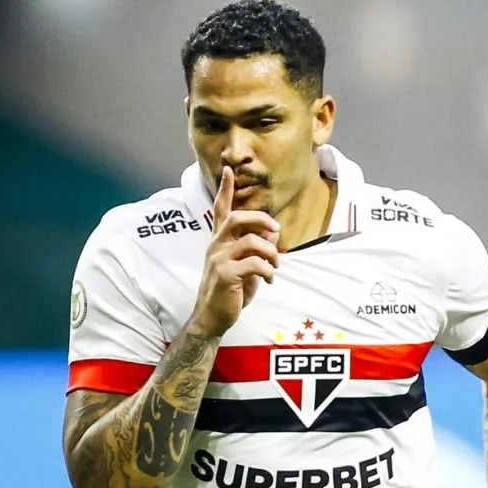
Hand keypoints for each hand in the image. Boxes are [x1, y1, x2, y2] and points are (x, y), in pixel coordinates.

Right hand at [190, 166, 279, 336]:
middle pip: (237, 218)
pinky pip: (254, 263)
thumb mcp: (247, 267)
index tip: (227, 169)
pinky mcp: (225, 275)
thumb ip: (258, 248)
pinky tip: (269, 279)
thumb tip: (273, 232)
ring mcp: (218, 259)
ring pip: (251, 241)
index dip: (224, 190)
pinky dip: (267, 270)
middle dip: (261, 220)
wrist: (212, 318)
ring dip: (271, 252)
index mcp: (219, 241)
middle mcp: (216, 246)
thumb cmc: (229, 292)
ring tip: (276, 265)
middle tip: (276, 229)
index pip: (220, 210)